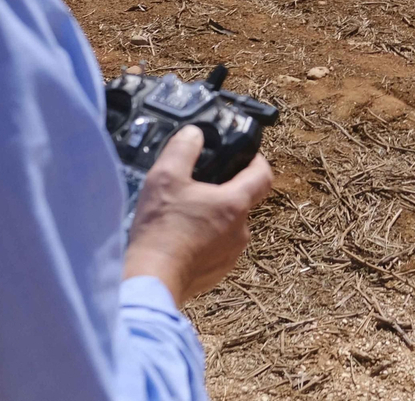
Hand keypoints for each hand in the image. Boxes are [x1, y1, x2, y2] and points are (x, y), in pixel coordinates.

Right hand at [122, 126, 272, 305]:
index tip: (245, 156)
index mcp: (235, 204)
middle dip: (225, 190)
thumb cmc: (160, 230)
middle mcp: (240, 231)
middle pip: (243, 201)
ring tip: (184, 213)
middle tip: (199, 185)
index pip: (263, 175)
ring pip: (229, 226)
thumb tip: (194, 134)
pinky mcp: (217, 273)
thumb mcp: (165, 177)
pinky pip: (217, 248)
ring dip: (213, 217)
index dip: (256, 161)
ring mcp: (230, 255)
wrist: (150, 281)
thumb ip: (183, 148)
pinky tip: (180, 238)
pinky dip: (204, 240)